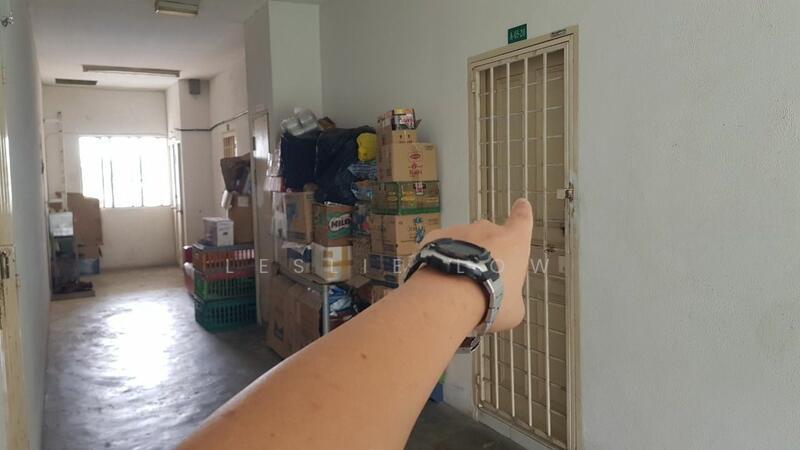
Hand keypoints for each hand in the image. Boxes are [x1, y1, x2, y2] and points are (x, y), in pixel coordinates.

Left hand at [421, 198, 532, 332]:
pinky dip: (440, 259)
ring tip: (455, 284)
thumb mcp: (514, 310)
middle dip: (485, 253)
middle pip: (489, 237)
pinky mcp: (434, 236)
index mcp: (514, 242)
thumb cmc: (492, 300)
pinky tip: (437, 278)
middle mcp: (487, 229)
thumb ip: (512, 299)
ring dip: (461, 257)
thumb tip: (508, 303)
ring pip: (463, 242)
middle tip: (478, 280)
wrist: (451, 295)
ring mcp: (459, 230)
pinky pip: (440, 247)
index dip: (522, 213)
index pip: (523, 220)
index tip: (521, 204)